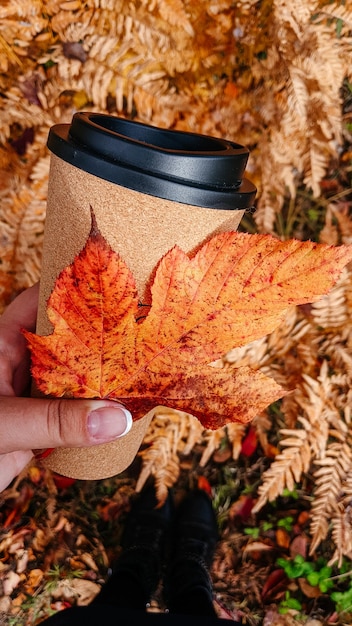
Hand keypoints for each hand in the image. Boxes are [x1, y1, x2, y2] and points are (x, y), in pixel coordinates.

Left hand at [0, 284, 131, 491]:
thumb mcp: (0, 424)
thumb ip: (55, 421)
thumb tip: (117, 417)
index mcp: (0, 345)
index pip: (40, 300)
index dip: (74, 287)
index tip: (115, 279)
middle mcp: (19, 365)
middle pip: (66, 338)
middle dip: (101, 332)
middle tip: (144, 324)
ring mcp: (30, 396)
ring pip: (74, 377)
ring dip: (104, 376)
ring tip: (145, 365)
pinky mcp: (38, 429)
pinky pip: (74, 415)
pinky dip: (98, 414)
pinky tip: (124, 412)